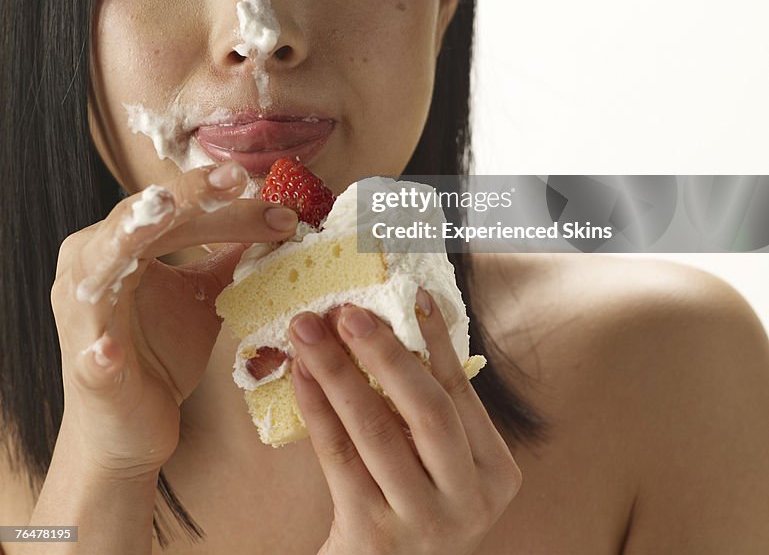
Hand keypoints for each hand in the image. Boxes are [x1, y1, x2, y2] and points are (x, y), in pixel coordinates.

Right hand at [51, 161, 296, 477]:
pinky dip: (99, 353)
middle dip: (189, 198)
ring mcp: (84, 318)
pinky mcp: (88, 371)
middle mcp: (92, 267)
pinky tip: (109, 351)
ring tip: (159, 212)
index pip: (174, 209)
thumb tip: (281, 216)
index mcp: (118, 243)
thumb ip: (230, 255)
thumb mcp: (203, 294)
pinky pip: (91, 358)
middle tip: (232, 179)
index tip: (280, 206)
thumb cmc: (160, 351)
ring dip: (128, 237)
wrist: (129, 429)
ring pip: (103, 265)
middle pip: (142, 220)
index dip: (223, 201)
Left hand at [289, 291, 521, 554]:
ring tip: (309, 330)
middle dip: (384, 352)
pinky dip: (317, 407)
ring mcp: (421, 522)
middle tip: (348, 310)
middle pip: (427, 409)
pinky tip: (301, 374)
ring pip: (376, 429)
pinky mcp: (372, 536)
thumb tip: (406, 314)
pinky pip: (338, 456)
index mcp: (495, 473)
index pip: (461, 391)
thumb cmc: (413, 506)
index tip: (409, 293)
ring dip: (337, 370)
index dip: (434, 338)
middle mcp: (467, 501)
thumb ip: (431, 408)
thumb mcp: (441, 464)